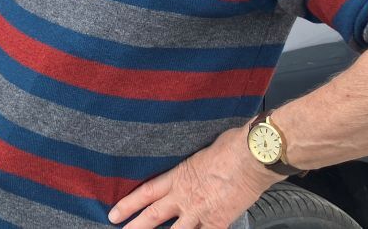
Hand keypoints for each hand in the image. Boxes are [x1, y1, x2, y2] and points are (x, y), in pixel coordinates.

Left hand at [109, 127, 282, 227]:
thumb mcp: (203, 151)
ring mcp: (200, 211)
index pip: (146, 192)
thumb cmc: (232, 146)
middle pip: (153, 215)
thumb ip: (195, 164)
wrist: (253, 156)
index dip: (128, 204)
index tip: (114, 214)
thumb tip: (199, 163)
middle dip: (135, 226)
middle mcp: (185, 196)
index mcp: (179, 176)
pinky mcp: (218, 221)